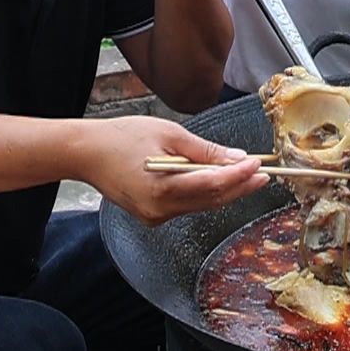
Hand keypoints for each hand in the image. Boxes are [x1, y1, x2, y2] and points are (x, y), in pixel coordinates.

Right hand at [88, 116, 266, 225]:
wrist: (86, 153)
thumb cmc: (122, 137)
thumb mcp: (169, 134)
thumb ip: (204, 150)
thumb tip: (236, 157)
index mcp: (163, 188)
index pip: (213, 185)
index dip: (240, 176)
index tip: (259, 165)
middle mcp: (160, 209)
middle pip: (212, 200)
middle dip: (239, 186)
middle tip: (263, 175)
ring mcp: (155, 216)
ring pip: (201, 205)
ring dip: (225, 190)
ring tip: (246, 175)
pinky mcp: (152, 216)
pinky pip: (187, 205)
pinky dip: (204, 193)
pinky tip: (216, 180)